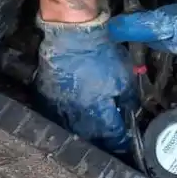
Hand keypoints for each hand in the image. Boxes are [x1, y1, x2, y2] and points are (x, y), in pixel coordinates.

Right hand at [36, 13, 135, 153]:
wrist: (73, 36)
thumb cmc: (101, 56)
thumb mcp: (124, 77)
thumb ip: (128, 99)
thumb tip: (129, 111)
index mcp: (98, 114)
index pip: (113, 136)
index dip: (122, 140)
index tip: (127, 141)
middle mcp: (77, 117)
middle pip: (92, 138)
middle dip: (104, 140)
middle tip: (112, 138)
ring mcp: (59, 108)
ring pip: (74, 130)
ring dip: (86, 132)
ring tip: (95, 131)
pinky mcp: (47, 98)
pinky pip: (58, 116)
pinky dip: (69, 119)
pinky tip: (76, 116)